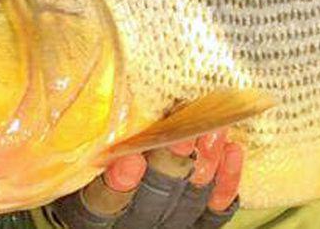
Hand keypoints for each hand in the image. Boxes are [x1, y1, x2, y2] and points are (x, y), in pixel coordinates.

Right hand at [46, 130, 242, 228]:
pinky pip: (216, 208)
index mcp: (93, 213)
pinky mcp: (198, 220)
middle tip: (185, 134)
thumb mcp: (86, 153)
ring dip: (205, 163)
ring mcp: (170, 222)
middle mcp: (134, 222)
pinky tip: (233, 151)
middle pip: (153, 201)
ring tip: (216, 130)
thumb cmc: (94, 163)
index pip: (102, 204)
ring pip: (190, 200)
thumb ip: (96, 139)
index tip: (130, 160)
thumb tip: (103, 102)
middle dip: (171, 164)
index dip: (118, 184)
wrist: (121, 195)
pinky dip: (227, 180)